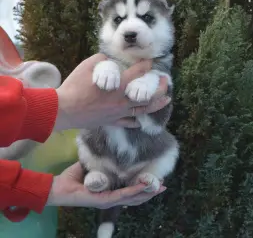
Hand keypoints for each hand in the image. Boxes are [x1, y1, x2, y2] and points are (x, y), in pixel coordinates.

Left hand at [46, 162, 165, 208]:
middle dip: (150, 191)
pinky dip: (134, 191)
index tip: (155, 179)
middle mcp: (112, 197)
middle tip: (163, 184)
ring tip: (159, 186)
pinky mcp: (104, 200)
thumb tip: (109, 149)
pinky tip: (144, 187)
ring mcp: (109, 200)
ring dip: (147, 192)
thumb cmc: (73, 178)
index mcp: (110, 191)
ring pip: (133, 198)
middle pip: (136, 197)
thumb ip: (101, 162)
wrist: (59, 188)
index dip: (143, 186)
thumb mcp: (91, 167)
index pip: (130, 190)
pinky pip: (122, 195)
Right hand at [54, 53, 169, 129]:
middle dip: (160, 87)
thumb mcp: (87, 66)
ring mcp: (118, 113)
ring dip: (157, 104)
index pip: (138, 73)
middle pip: (147, 95)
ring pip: (142, 110)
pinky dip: (135, 122)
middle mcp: (122, 101)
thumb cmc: (75, 87)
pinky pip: (127, 123)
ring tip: (167, 100)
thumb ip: (102, 60)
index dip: (146, 66)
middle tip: (166, 81)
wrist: (64, 110)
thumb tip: (110, 59)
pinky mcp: (111, 122)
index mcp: (118, 86)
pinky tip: (139, 121)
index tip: (150, 62)